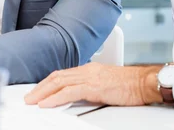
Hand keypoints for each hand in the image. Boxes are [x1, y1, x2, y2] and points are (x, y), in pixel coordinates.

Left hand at [24, 62, 162, 107]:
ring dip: (43, 92)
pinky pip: (69, 92)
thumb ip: (91, 86)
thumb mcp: (106, 83)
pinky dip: (55, 98)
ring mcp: (89, 77)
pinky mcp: (94, 87)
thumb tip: (79, 95)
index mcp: (89, 69)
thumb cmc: (130, 85)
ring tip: (32, 100)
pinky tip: (46, 103)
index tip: (38, 90)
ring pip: (59, 83)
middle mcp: (87, 70)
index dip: (48, 83)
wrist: (144, 82)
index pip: (62, 74)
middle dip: (41, 87)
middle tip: (29, 96)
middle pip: (57, 77)